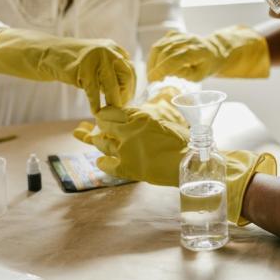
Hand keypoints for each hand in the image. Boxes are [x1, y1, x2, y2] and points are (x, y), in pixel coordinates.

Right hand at [0, 28, 135, 112]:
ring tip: (111, 113)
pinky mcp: (84, 68)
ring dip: (114, 102)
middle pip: (126, 76)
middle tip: (121, 108)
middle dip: (125, 94)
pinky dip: (96, 103)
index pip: (130, 69)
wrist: (47, 53)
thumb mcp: (97, 61)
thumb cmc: (74, 62)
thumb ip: (111, 71)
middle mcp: (108, 50)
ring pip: (112, 85)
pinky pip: (94, 91)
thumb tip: (127, 93)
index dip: (131, 86)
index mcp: (114, 48)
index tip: (128, 99)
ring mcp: (97, 58)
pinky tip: (96, 112)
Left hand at [74, 90, 276, 224]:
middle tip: (90, 126)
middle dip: (97, 125)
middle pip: (104, 126)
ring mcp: (126, 150)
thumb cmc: (182, 141)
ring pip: (102, 143)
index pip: (112, 111)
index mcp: (140, 117)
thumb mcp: (164, 122)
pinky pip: (107, 163)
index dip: (104, 113)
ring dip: (97, 141)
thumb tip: (137, 118)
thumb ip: (146, 120)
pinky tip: (101, 160)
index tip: (102, 114)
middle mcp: (129, 132)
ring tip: (93, 139)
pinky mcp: (127, 168)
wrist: (189, 163)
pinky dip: (102, 161)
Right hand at [147, 25, 269, 81]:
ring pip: (159, 46)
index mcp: (197, 51)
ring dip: (152, 62)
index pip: (175, 59)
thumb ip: (185, 74)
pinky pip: (159, 43)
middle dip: (155, 67)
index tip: (154, 80)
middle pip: (164, 52)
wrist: (214, 51)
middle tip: (152, 80)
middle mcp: (187, 40)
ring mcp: (180, 35)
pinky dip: (154, 55)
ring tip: (153, 74)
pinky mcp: (174, 35)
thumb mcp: (200, 76)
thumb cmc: (207, 66)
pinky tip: (156, 64)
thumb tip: (168, 73)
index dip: (162, 69)